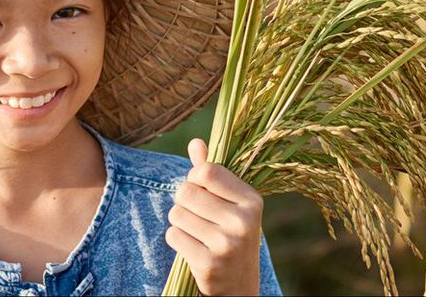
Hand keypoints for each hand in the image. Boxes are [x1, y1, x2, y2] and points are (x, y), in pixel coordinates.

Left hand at [166, 138, 262, 295]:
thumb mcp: (230, 203)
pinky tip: (194, 248)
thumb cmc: (231, 234)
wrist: (239, 285)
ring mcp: (226, 244)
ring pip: (176, 214)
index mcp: (252, 200)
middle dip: (184, 202)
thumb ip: (212, 173)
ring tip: (197, 232)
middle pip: (186, 192)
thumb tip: (196, 142)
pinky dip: (177, 239)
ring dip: (179, 222)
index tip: (202, 191)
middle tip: (198, 216)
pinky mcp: (208, 264)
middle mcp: (243, 221)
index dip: (195, 179)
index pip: (205, 171)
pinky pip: (173, 235)